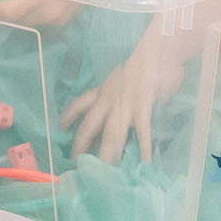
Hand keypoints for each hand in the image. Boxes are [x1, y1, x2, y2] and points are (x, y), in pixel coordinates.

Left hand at [0, 0, 121, 25]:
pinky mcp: (70, 18)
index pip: (9, 12)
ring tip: (21, 1)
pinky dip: (38, 15)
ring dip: (24, 15)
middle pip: (19, 21)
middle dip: (9, 12)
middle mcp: (50, 12)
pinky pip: (47, 22)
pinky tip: (37, 3)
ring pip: (33, 23)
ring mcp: (61, 18)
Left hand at [60, 38, 186, 162]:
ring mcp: (125, 106)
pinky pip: (142, 134)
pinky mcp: (143, 109)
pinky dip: (143, 150)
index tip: (60, 128)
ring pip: (111, 135)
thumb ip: (121, 89)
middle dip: (80, 146)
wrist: (159, 47)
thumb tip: (124, 101)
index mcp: (103, 89)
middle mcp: (109, 99)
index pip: (79, 104)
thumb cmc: (145, 58)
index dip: (68, 117)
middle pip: (89, 126)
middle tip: (75, 163)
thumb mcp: (124, 73)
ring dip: (106, 155)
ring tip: (103, 172)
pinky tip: (144, 163)